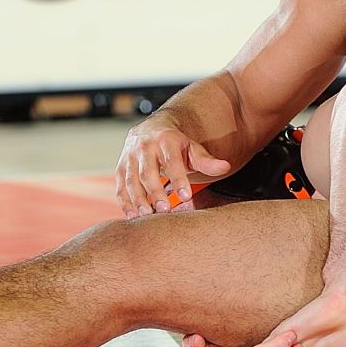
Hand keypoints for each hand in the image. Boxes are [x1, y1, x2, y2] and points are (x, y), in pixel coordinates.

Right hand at [115, 119, 231, 216]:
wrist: (152, 130)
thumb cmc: (176, 145)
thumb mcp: (192, 149)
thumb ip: (206, 160)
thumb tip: (225, 167)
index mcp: (165, 140)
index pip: (172, 161)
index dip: (178, 179)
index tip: (185, 197)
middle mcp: (144, 146)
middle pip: (147, 172)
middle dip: (155, 192)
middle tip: (164, 211)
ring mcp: (129, 157)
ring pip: (131, 180)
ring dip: (138, 199)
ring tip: (147, 216)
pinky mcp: (120, 167)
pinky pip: (120, 186)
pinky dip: (125, 202)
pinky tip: (132, 216)